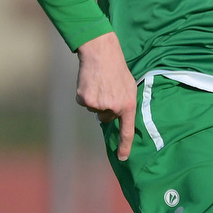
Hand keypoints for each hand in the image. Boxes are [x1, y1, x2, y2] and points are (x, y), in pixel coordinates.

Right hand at [76, 31, 137, 160]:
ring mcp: (98, 104)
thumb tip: (117, 118)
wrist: (102, 54)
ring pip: (94, 109)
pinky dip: (85, 95)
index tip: (122, 158)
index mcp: (128, 105)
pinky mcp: (85, 99)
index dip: (125, 146)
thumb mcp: (129, 87)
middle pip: (106, 118)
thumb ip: (125, 104)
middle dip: (105, 108)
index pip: (127, 130)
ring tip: (100, 83)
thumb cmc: (117, 69)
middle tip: (107, 90)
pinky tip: (90, 83)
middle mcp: (114, 107)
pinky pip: (83, 103)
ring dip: (95, 99)